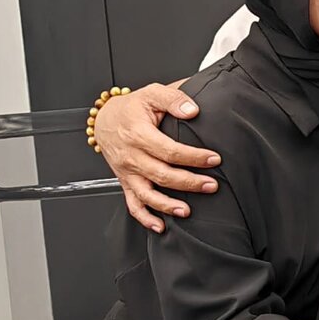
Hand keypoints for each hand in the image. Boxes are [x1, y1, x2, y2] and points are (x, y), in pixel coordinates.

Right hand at [94, 82, 220, 232]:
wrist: (104, 119)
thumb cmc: (132, 107)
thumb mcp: (152, 93)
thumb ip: (174, 99)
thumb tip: (193, 110)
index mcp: (138, 134)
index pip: (169, 150)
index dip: (193, 157)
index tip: (214, 159)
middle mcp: (130, 156)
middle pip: (161, 174)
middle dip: (189, 182)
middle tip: (212, 185)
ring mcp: (127, 172)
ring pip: (147, 194)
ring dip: (167, 205)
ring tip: (187, 211)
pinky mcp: (125, 182)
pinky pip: (133, 204)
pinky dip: (145, 218)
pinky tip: (160, 226)